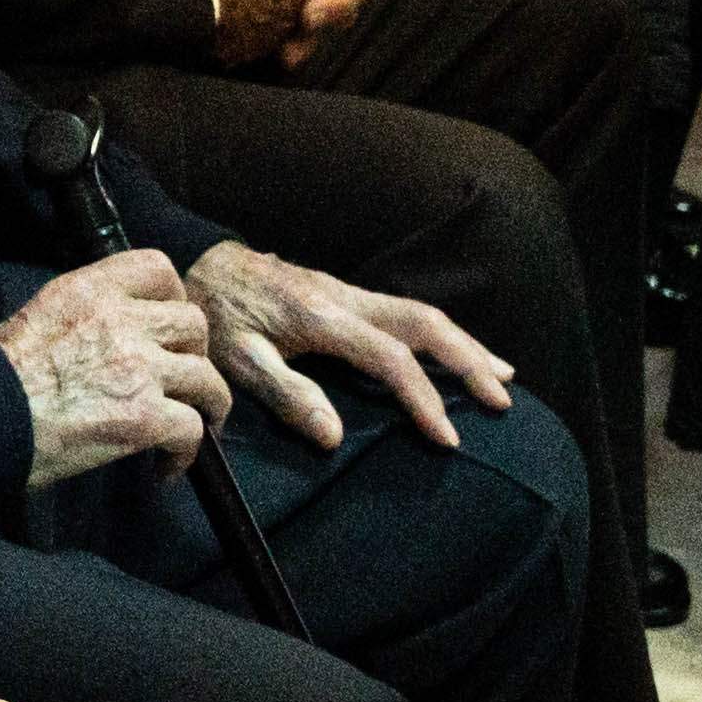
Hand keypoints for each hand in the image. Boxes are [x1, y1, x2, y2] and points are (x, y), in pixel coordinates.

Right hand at [0, 251, 226, 484]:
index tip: (169, 325)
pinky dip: (186, 453)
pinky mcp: (142, 417)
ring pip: (205, 378)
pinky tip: (166, 467)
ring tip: (196, 424)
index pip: (157, 268)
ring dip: (206, 403)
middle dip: (195, 353)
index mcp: (89, 290)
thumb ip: (83, 315)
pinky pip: (192, 429)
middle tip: (183, 379)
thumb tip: (109, 337)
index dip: (175, 296)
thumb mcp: (39, 317)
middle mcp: (120, 320)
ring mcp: (137, 368)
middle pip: (192, 324)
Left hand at [183, 241, 510, 456]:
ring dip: (464, 344)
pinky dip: (441, 334)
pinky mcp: (344, 294)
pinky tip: (454, 351)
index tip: (447, 438)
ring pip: (422, 314)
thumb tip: (334, 436)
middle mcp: (346, 299)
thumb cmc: (214, 316)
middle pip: (426, 324)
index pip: (391, 360)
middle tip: (503, 400)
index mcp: (323, 318)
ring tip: (502, 376)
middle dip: (469, 361)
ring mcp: (349, 293)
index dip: (424, 399)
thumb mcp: (236, 360)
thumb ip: (285, 394)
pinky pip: (406, 312)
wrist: (198, 263)